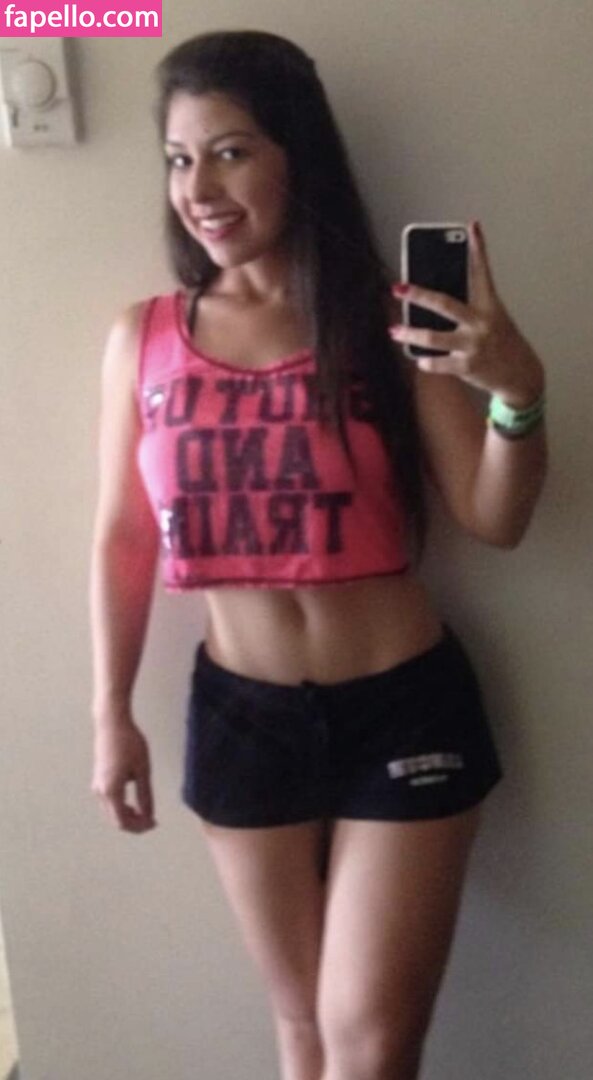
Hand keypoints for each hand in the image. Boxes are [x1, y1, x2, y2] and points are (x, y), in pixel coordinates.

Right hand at [91, 717, 156, 833]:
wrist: (111, 723)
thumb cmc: (129, 743)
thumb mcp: (142, 769)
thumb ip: (145, 795)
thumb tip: (149, 814)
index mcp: (111, 790)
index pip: (123, 821)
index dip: (139, 827)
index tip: (154, 823)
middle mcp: (100, 791)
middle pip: (115, 820)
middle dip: (134, 824)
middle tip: (152, 822)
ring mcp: (97, 785)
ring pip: (110, 812)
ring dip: (127, 816)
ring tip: (145, 813)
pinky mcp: (98, 779)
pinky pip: (108, 802)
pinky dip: (120, 807)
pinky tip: (133, 803)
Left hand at [390, 220, 544, 406]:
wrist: (520, 375)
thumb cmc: (501, 342)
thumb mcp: (493, 319)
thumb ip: (471, 307)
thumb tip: (435, 299)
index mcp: (490, 306)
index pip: (483, 272)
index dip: (478, 249)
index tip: (472, 227)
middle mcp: (481, 323)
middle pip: (445, 304)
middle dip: (419, 295)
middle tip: (398, 287)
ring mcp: (473, 345)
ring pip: (434, 337)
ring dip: (410, 334)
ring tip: (394, 330)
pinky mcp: (467, 366)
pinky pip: (437, 362)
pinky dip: (426, 361)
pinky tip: (420, 358)